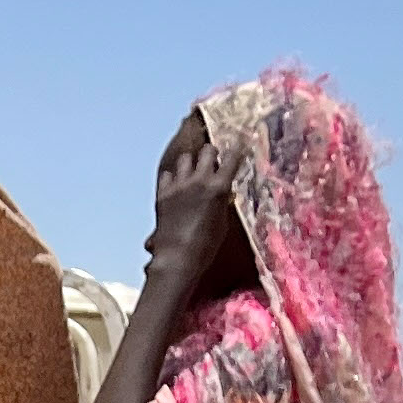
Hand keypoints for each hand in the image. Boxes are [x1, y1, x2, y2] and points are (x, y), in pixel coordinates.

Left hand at [146, 123, 233, 289]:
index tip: (238, 144)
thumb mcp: (222, 222)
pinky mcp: (163, 193)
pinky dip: (173, 178)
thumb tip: (224, 192)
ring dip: (191, 163)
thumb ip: (222, 201)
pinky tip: (175, 187)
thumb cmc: (206, 246)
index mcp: (219, 187)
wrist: (177, 258)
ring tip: (191, 173)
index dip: (236, 149)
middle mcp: (200, 180)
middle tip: (212, 161)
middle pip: (207, 150)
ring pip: (185, 158)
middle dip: (211, 153)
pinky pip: (168, 174)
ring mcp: (180, 185)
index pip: (232, 157)